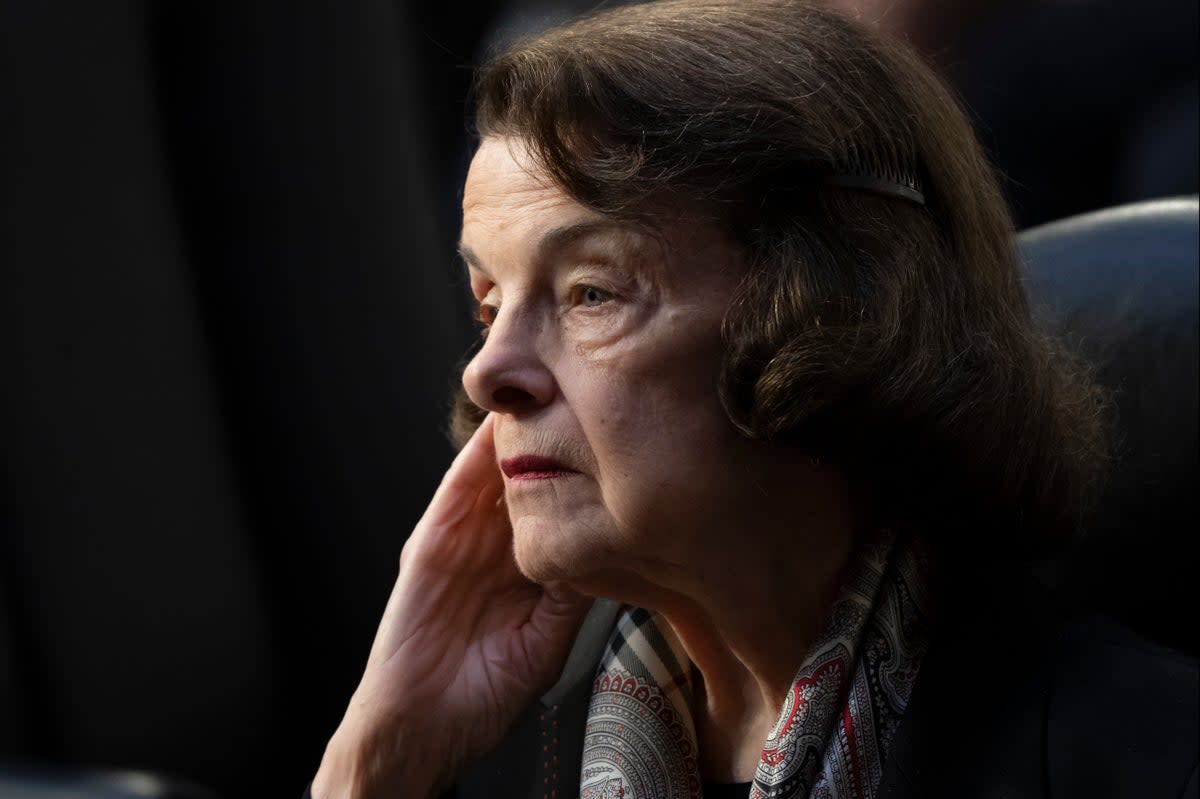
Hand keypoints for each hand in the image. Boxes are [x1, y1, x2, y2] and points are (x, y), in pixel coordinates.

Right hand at [311, 414, 591, 798]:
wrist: (421, 728)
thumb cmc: (485, 695)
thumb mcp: (547, 637)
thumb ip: (573, 591)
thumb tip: (613, 545)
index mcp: (527, 564)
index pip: (560, 502)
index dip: (586, 468)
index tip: (622, 434)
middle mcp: (497, 543)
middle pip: (531, 473)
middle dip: (557, 434)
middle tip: (593, 390)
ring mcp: (463, 538)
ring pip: (496, 470)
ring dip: (522, 430)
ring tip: (555, 389)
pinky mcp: (431, 540)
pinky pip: (457, 489)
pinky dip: (478, 455)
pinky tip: (504, 423)